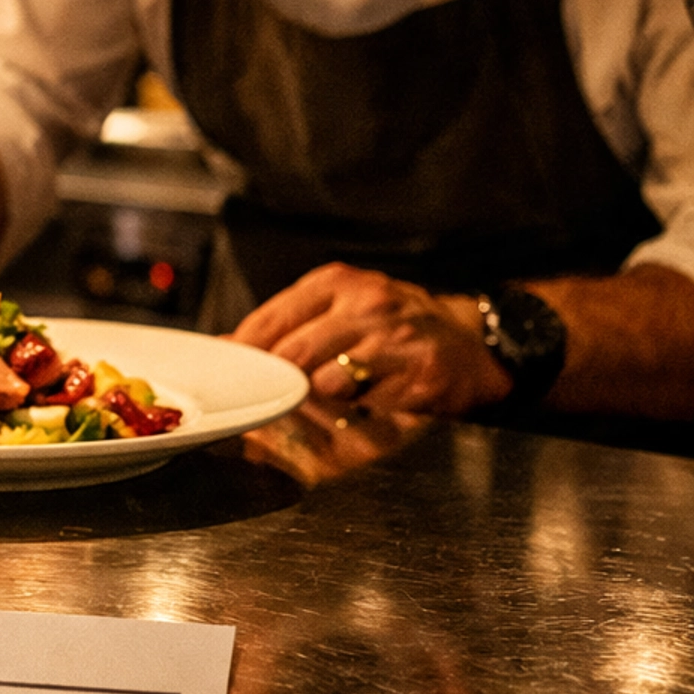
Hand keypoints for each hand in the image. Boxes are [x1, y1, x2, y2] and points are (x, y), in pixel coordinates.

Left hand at [232, 261, 513, 416]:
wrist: (470, 341)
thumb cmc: (393, 329)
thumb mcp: (338, 310)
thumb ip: (285, 326)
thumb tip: (224, 347)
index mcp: (337, 283)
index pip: (270, 321)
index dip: (244, 356)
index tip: (231, 380)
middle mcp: (366, 302)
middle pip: (292, 354)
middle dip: (276, 386)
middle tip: (270, 404)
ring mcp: (396, 336)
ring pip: (326, 380)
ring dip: (319, 400)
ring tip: (333, 398)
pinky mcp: (421, 371)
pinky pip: (368, 402)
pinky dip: (358, 411)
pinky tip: (368, 401)